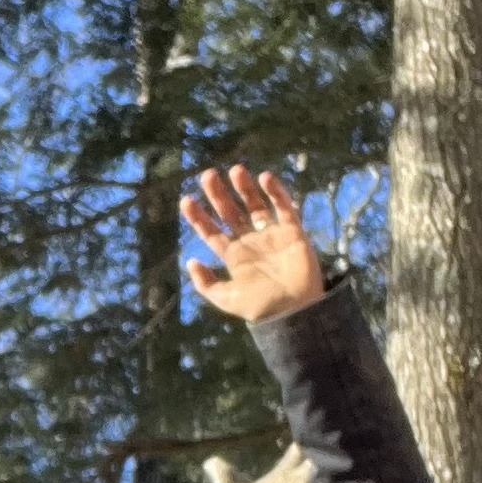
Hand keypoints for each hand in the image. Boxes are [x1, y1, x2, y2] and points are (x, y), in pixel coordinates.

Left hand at [181, 166, 325, 323]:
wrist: (294, 311)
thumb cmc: (260, 307)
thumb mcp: (227, 299)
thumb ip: (206, 284)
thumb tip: (190, 262)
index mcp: (233, 255)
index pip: (211, 231)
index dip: (199, 217)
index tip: (186, 200)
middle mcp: (250, 241)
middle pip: (230, 212)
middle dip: (218, 195)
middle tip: (208, 175)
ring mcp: (271, 234)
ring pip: (256, 205)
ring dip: (245, 188)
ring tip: (235, 171)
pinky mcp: (293, 231)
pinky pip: (284, 207)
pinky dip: (276, 192)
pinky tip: (265, 178)